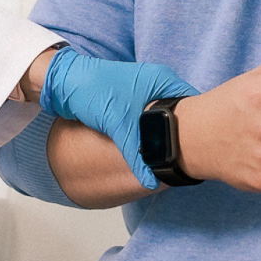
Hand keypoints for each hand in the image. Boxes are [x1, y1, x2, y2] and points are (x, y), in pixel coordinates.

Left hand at [39, 48, 198, 189]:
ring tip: (168, 158)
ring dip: (161, 138)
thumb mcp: (117, 122)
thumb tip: (151, 180)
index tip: (198, 150)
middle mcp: (156, 85)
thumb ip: (136, 152)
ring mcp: (143, 94)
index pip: (191, 105)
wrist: (61, 82)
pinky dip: (149, 136)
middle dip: (177, 137)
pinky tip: (151, 151)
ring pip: (161, 121)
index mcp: (162, 80)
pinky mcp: (130, 105)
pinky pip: (147, 124)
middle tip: (183, 159)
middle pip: (177, 115)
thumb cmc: (91, 89)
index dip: (195, 128)